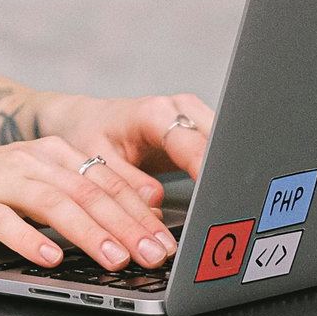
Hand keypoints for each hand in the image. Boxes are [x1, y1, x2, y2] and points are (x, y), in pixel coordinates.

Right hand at [0, 133, 181, 274]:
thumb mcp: (43, 186)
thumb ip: (85, 197)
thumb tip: (140, 220)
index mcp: (57, 154)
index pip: (108, 181)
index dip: (141, 211)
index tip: (166, 241)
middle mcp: (34, 161)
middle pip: (89, 192)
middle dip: (126, 226)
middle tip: (153, 255)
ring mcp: (4, 181)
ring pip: (54, 204)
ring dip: (88, 233)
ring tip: (114, 259)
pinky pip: (6, 222)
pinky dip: (30, 241)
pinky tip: (50, 259)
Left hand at [32, 90, 212, 185]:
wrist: (91, 121)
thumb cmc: (92, 136)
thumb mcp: (97, 160)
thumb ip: (125, 182)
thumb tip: (154, 199)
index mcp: (154, 112)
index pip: (192, 143)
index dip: (206, 169)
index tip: (215, 193)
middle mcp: (179, 108)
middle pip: (217, 140)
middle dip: (222, 172)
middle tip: (221, 207)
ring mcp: (194, 116)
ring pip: (225, 143)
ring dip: (225, 171)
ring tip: (221, 202)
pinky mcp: (201, 129)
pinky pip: (221, 148)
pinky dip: (221, 169)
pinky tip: (217, 190)